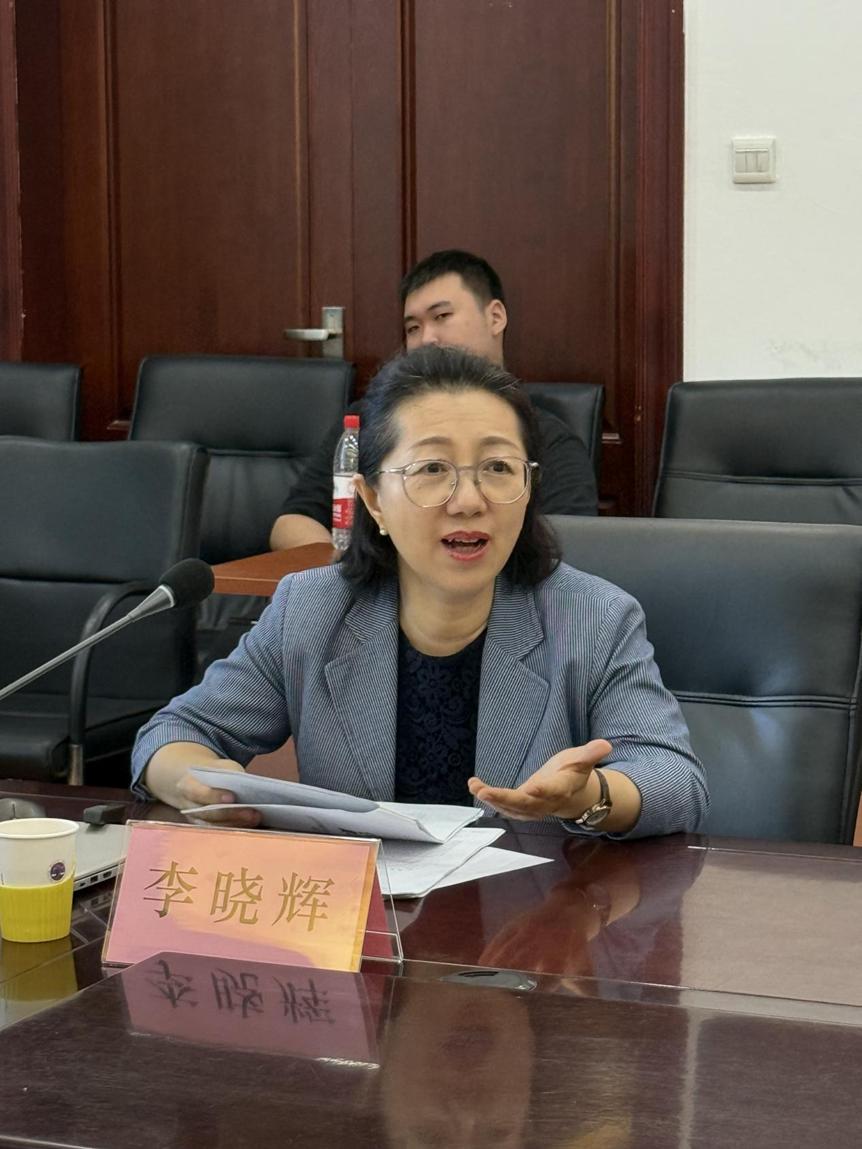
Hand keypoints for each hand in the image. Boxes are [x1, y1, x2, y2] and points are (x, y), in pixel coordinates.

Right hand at [176, 760, 261, 827]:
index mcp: (187, 786)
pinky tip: (251, 823)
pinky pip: (220, 831)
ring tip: (256, 818)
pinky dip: (236, 828)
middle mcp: (189, 806)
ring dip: (237, 823)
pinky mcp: (205, 828)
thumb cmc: (212, 773)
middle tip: (252, 812)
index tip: (232, 798)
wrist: (196, 782)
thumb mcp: (220, 766)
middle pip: (209, 814)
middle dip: (232, 814)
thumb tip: (252, 787)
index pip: (199, 792)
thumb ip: (230, 774)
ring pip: (215, 826)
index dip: (215, 796)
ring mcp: (196, 820)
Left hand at [467, 739, 611, 820]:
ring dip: (492, 800)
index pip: (552, 792)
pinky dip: (488, 797)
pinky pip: (503, 805)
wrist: (570, 794)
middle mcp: (544, 802)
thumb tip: (606, 744)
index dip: (542, 792)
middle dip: (504, 800)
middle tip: (485, 792)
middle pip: (524, 805)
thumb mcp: (583, 760)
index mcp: (561, 789)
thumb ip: (591, 754)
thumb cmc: (574, 773)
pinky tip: (474, 785)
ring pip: (510, 808)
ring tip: (476, 788)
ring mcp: (531, 807)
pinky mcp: (520, 806)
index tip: (531, 788)